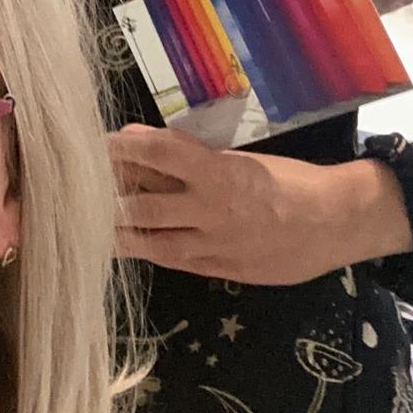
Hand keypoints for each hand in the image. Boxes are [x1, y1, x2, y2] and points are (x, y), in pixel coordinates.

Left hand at [110, 124, 411, 284]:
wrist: (336, 223)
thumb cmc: (290, 179)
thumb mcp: (241, 157)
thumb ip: (189, 154)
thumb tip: (138, 141)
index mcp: (219, 173)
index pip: (159, 156)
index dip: (123, 149)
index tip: (95, 142)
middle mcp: (211, 212)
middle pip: (145, 205)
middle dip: (110, 196)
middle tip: (77, 185)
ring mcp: (215, 246)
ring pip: (152, 240)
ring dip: (117, 231)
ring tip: (83, 221)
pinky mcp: (221, 271)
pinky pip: (174, 261)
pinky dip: (146, 251)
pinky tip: (121, 244)